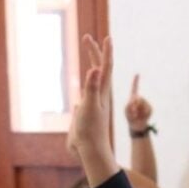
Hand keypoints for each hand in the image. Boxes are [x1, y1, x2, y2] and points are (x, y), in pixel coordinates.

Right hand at [69, 35, 112, 157]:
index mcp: (102, 92)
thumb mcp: (90, 106)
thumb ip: (91, 87)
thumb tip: (94, 69)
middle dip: (94, 53)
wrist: (91, 150)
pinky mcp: (87, 111)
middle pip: (99, 69)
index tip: (106, 38)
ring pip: (94, 79)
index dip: (105, 52)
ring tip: (89, 55)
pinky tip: (81, 88)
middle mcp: (100, 95)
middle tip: (87, 38)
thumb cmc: (91, 130)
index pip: (106, 67)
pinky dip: (85, 85)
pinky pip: (87, 94)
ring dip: (91, 65)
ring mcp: (94, 102)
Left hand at [124, 74, 151, 130]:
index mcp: (133, 99)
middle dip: (134, 105)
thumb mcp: (127, 111)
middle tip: (133, 112)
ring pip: (142, 103)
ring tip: (137, 115)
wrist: (138, 127)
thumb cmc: (131, 119)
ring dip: (138, 111)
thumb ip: (129, 104)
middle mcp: (140, 99)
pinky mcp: (150, 108)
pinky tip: (142, 117)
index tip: (137, 73)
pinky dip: (143, 114)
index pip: (134, 88)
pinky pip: (147, 109)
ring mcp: (146, 103)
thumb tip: (136, 99)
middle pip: (138, 98)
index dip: (136, 81)